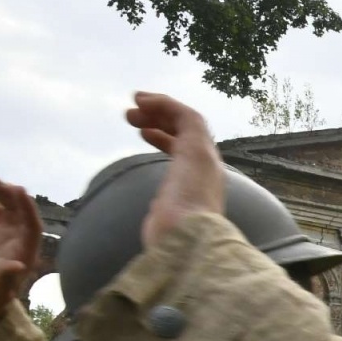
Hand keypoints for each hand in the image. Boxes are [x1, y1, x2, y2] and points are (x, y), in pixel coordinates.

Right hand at [0, 179, 42, 314]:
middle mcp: (21, 241)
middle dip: (12, 196)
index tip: (20, 190)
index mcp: (27, 252)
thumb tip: (18, 266)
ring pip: (7, 211)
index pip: (33, 227)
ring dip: (0, 195)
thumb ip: (6, 274)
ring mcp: (8, 236)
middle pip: (21, 214)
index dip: (28, 208)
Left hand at [125, 92, 224, 248]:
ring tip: (133, 106)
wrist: (188, 239)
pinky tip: (144, 100)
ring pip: (188, 122)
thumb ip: (162, 217)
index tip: (143, 133)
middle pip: (188, 135)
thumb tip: (153, 226)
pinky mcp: (198, 147)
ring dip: (160, 109)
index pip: (187, 154)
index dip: (165, 139)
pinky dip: (165, 103)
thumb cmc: (174, 238)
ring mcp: (206, 158)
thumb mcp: (164, 224)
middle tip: (133, 116)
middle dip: (161, 121)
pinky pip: (186, 115)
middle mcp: (208, 171)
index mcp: (202, 187)